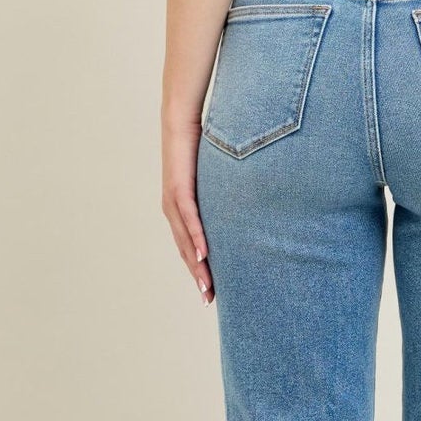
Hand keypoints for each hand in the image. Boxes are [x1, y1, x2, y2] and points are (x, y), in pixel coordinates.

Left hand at [162, 112, 214, 303]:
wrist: (180, 121)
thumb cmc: (201, 147)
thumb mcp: (215, 177)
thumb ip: (225, 194)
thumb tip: (246, 205)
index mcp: (181, 210)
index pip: (191, 247)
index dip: (201, 270)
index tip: (212, 291)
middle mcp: (173, 210)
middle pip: (187, 250)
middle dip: (199, 276)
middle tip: (209, 299)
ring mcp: (173, 201)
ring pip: (186, 240)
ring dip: (196, 264)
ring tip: (206, 286)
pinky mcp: (178, 188)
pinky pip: (189, 218)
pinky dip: (196, 237)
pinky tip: (204, 254)